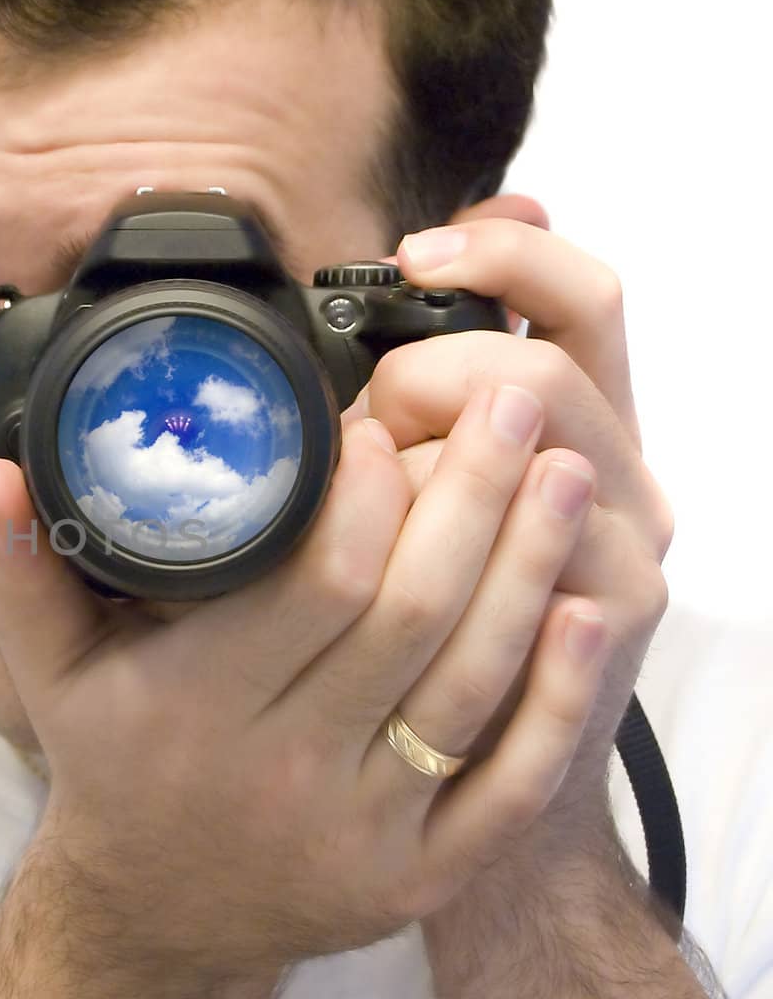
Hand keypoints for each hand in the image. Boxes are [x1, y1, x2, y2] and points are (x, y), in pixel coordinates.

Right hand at [0, 374, 606, 974]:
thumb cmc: (114, 768)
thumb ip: (26, 568)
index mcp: (198, 705)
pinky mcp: (421, 874)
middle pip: (410, 616)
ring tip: (563, 469)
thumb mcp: (54, 674)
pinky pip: (510, 784)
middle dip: (472, 497)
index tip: (384, 421)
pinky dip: (557, 697)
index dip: (366, 492)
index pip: (312, 582)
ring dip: (528, 568)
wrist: (158, 914)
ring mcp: (363, 830)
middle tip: (512, 403)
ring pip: (470, 685)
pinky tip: (583, 610)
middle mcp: (285, 769)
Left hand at [361, 216, 672, 812]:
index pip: (578, 293)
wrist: (480, 747)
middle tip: (370, 424)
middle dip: (434, 379)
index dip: (506, 251)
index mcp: (576, 413)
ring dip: (438, 469)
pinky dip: (465, 544)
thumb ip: (409, 394)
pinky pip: (548, 553)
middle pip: (548, 369)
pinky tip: (412, 552)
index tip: (411, 254)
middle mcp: (617, 467)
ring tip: (382, 499)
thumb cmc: (426, 596)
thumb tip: (389, 281)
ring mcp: (628, 542)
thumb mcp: (411, 472)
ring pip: (542, 456)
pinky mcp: (618, 616)